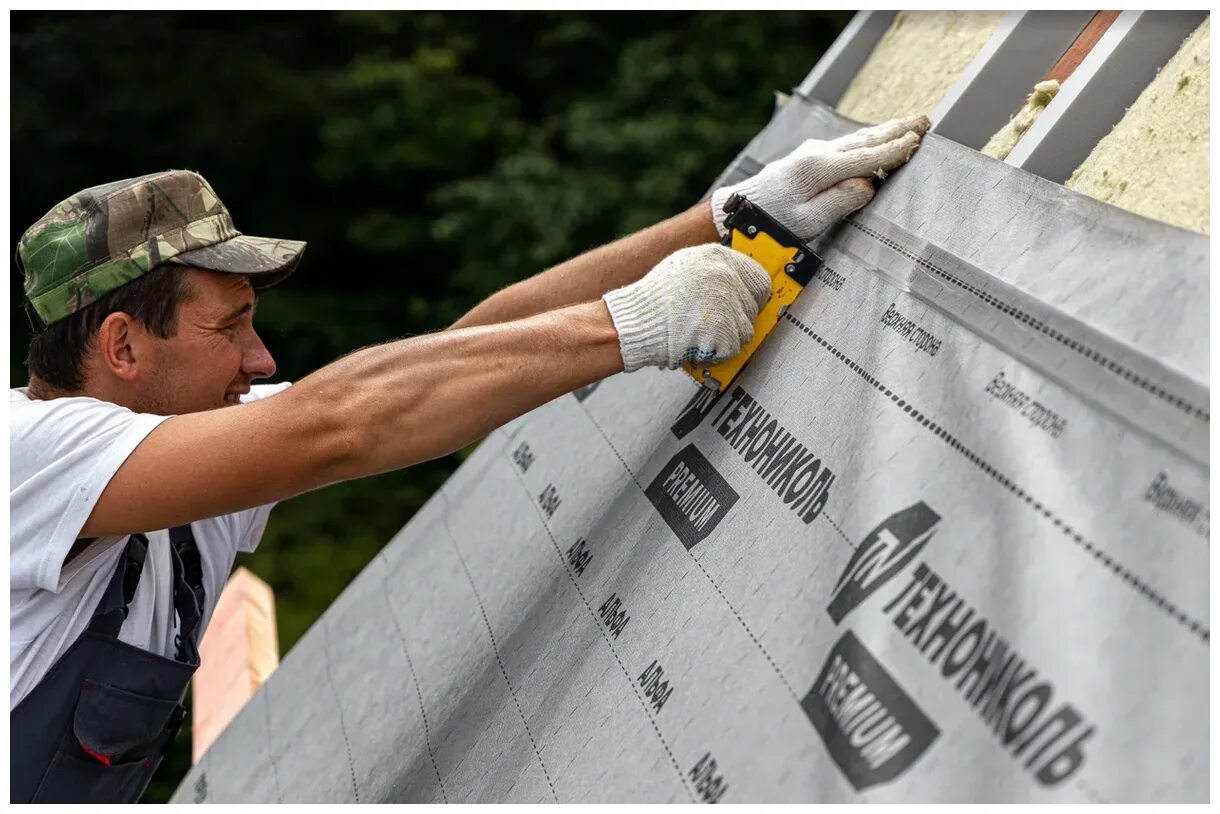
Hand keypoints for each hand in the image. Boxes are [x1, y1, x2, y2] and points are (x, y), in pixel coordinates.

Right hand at [603, 243, 770, 371]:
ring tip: (701, 331)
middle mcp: (726, 277)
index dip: (753, 295)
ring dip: (727, 337)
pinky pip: (733, 348)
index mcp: (718, 257)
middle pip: (754, 307)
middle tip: (714, 323)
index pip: (759, 278)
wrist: (635, 322)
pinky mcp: (723, 331)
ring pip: (746, 330)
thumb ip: (714, 271)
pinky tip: (698, 342)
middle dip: (737, 319)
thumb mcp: (685, 267)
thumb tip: (739, 282)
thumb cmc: (653, 299)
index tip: (748, 304)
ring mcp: (727, 305)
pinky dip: (717, 352)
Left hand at [710, 114, 929, 241]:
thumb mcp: (808, 220)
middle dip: (897, 130)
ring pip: (856, 138)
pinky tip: (876, 136)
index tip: (917, 143)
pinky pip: (845, 144)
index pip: (866, 157)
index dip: (894, 151)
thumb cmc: (772, 222)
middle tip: (925, 121)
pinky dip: (866, 138)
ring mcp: (811, 152)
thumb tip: (867, 184)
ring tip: (909, 122)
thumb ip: (841, 201)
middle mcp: (816, 153)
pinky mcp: (807, 157)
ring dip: (884, 130)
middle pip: (865, 139)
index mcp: (819, 168)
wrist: (739, 211)